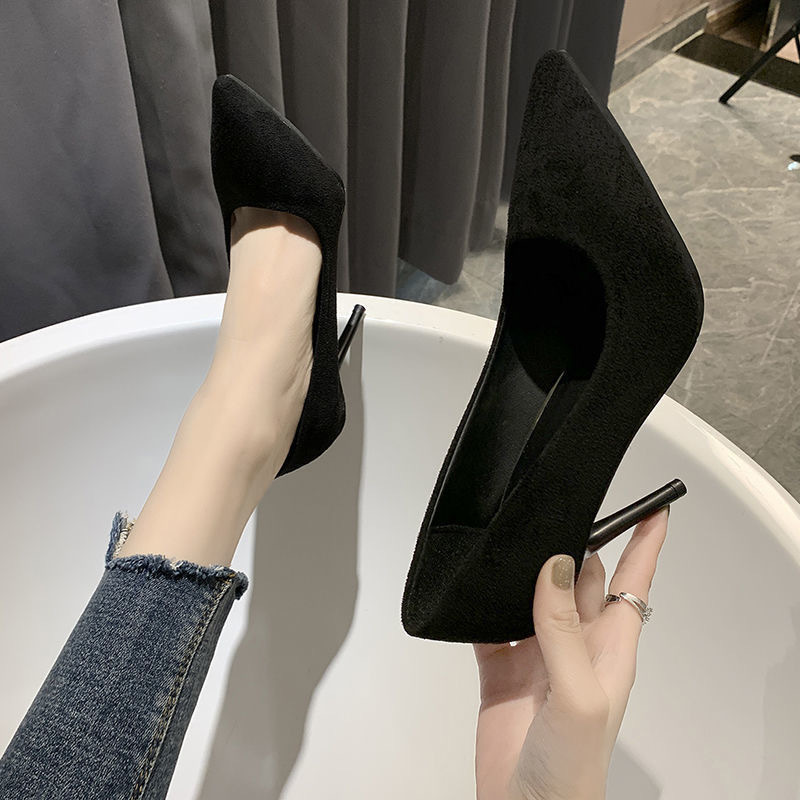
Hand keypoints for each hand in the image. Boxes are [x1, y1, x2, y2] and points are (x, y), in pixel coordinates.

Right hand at [473, 508, 668, 799]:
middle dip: (572, 543)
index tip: (653, 507)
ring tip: (511, 541)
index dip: (646, 543)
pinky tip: (473, 592)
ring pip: (533, 593)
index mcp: (608, 647)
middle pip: (578, 578)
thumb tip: (554, 567)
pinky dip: (480, 607)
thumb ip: (564, 629)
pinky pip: (490, 624)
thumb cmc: (572, 770)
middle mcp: (574, 644)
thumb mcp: (578, 694)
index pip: (633, 582)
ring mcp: (537, 654)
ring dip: (523, 571)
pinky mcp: (501, 667)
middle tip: (557, 509)